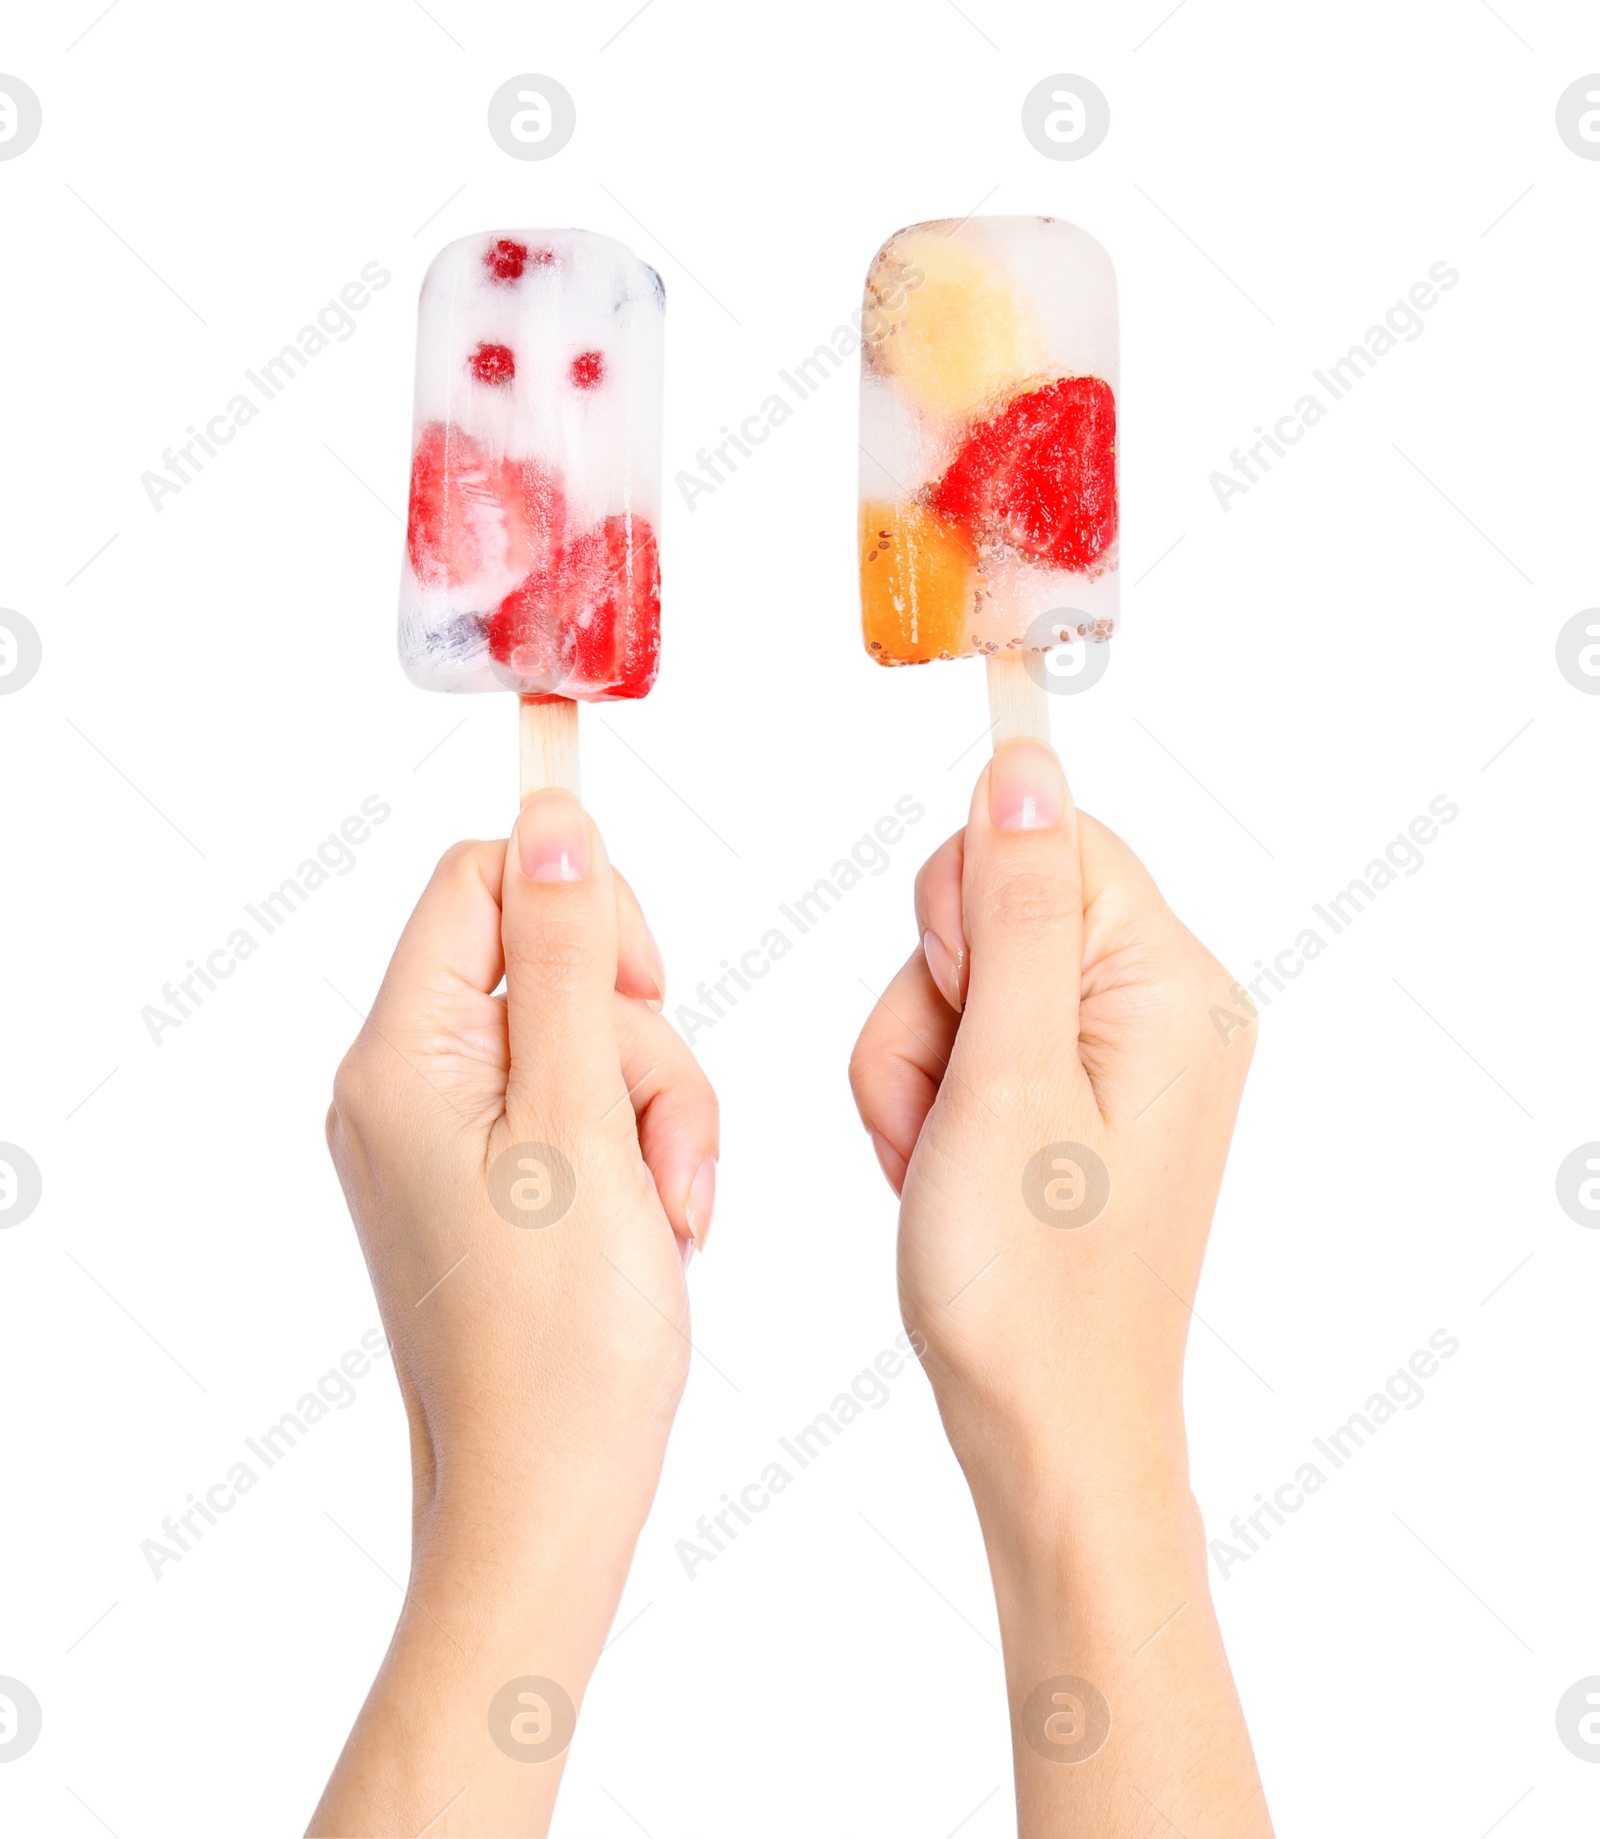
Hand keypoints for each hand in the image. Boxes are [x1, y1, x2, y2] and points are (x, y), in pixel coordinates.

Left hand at [310, 793, 716, 1838]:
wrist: (547, 1495)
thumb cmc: (562, 1340)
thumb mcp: (582, 1117)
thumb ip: (570, 959)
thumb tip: (552, 821)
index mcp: (400, 1057)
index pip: (480, 885)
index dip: (580, 908)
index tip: (646, 979)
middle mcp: (407, 1086)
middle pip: (552, 965)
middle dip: (639, 1039)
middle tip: (656, 1138)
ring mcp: (449, 1138)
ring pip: (588, 1038)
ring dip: (656, 1110)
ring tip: (666, 1209)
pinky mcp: (493, 1180)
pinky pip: (584, 1107)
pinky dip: (637, 1151)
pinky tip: (654, 1227)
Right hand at [850, 738, 1270, 1836]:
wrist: (1045, 1431)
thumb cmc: (1030, 1284)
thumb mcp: (1007, 1077)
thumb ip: (1013, 908)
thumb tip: (1025, 762)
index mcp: (1169, 986)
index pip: (1047, 839)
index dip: (965, 910)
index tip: (962, 1011)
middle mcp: (1155, 1007)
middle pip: (989, 905)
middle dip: (928, 1003)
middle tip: (946, 1106)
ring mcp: (1110, 1057)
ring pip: (954, 978)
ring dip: (911, 1065)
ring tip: (933, 1160)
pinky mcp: (1067, 1098)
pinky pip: (962, 1041)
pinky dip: (923, 1099)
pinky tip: (934, 1172)